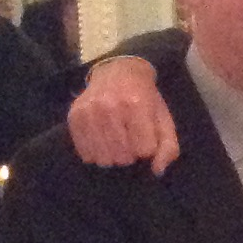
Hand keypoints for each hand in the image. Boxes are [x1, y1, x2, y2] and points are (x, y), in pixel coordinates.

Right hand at [70, 55, 180, 172]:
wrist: (117, 71)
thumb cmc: (145, 98)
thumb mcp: (163, 118)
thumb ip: (168, 146)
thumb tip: (158, 171)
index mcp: (136, 105)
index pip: (144, 150)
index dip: (147, 149)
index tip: (145, 139)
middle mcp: (109, 107)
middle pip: (122, 157)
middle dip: (130, 155)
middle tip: (130, 141)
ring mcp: (88, 112)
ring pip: (103, 158)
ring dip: (113, 156)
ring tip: (117, 142)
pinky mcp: (74, 117)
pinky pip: (85, 153)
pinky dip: (96, 153)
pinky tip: (102, 141)